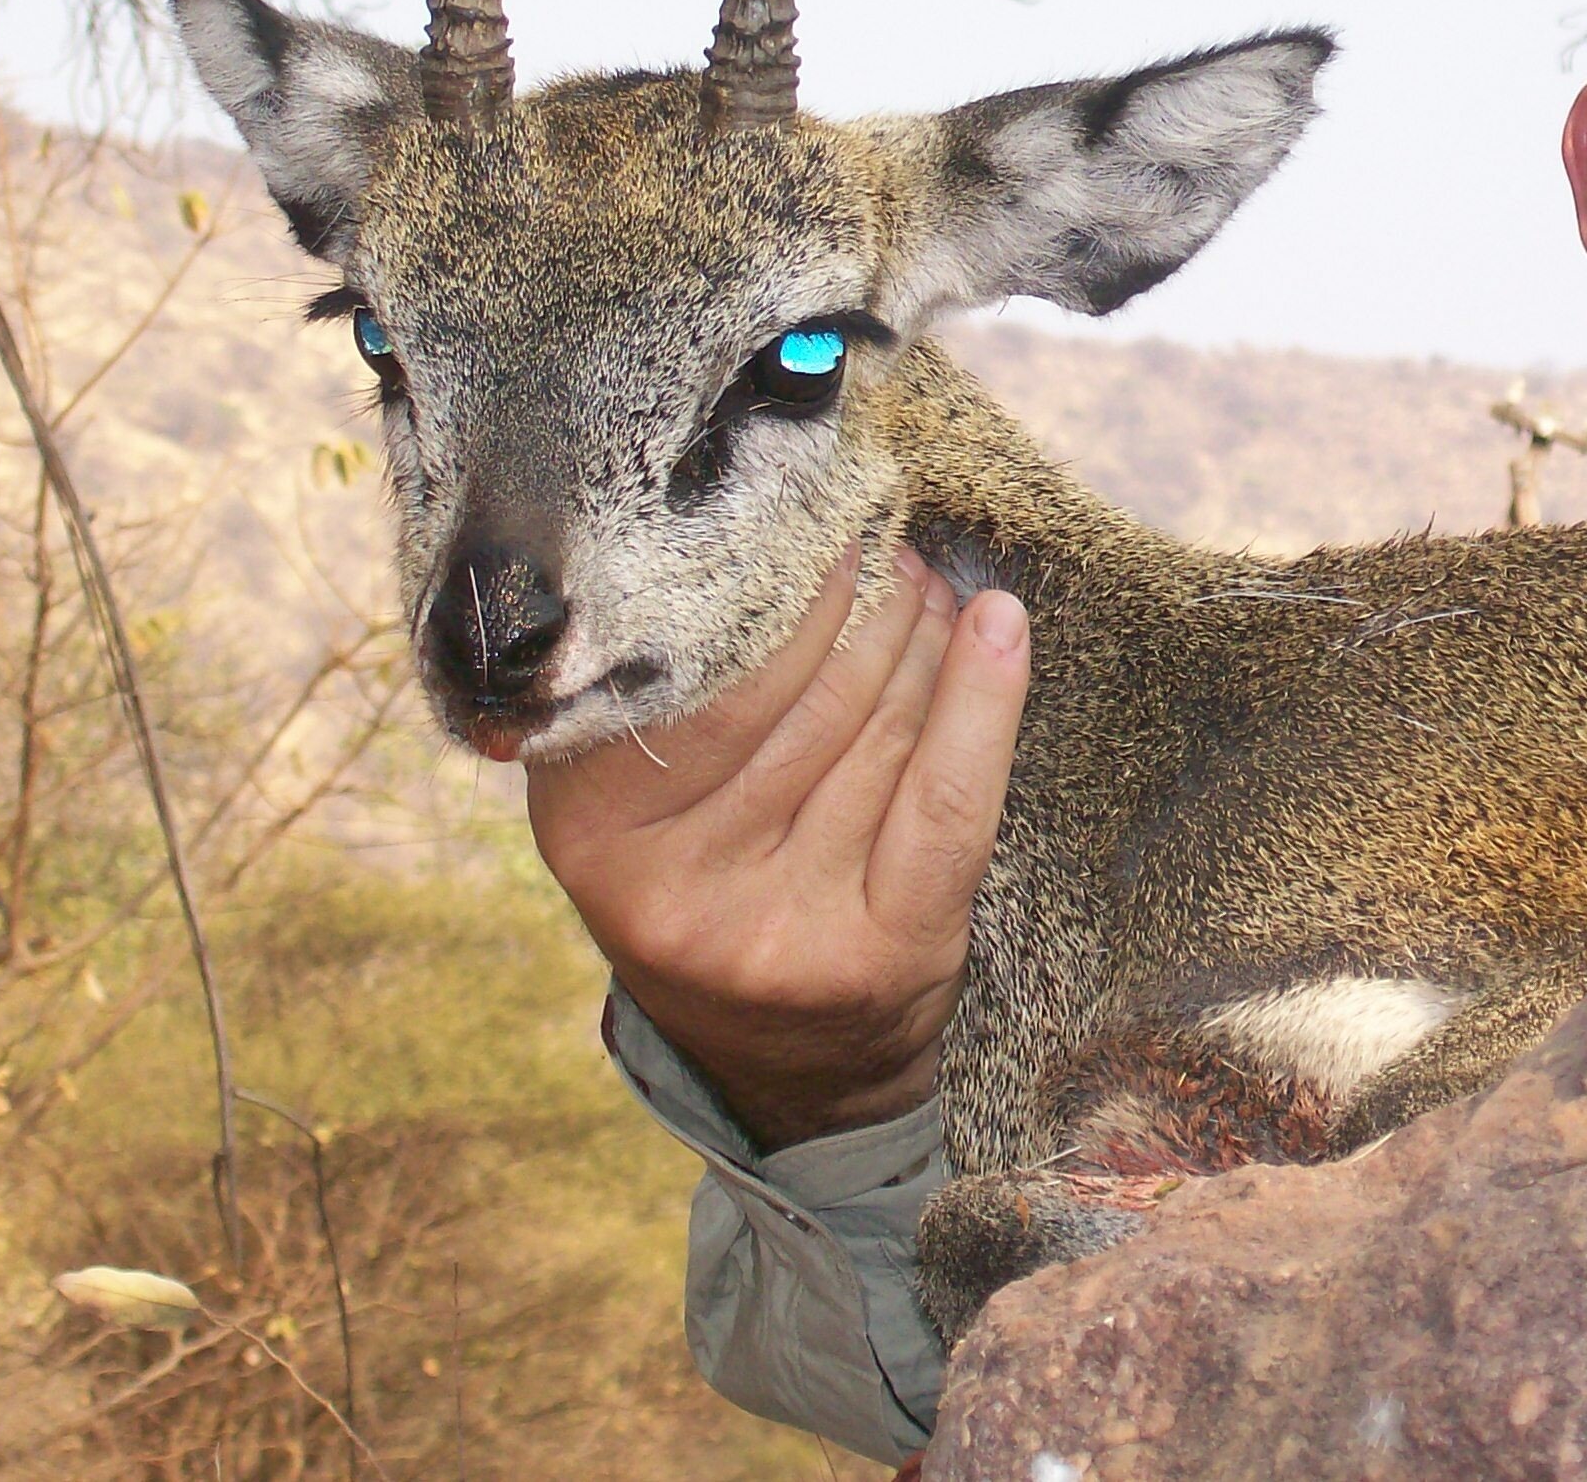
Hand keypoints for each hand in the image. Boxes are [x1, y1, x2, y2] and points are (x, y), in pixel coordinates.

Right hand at [525, 546, 1026, 1150]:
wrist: (790, 1067)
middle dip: (859, 600)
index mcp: (586, 829)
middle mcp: (669, 889)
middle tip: (887, 547)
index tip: (809, 519)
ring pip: (878, 732)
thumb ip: (668, 695)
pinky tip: (1000, 630)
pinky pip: (946, 799)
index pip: (699, 672)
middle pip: (800, 694)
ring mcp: (777, 929)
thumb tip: (770, 533)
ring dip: (920, 637)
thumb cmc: (718, 887)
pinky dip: (985, 699)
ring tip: (930, 589)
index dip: (771, 582)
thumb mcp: (643, 806)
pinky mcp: (880, 955)